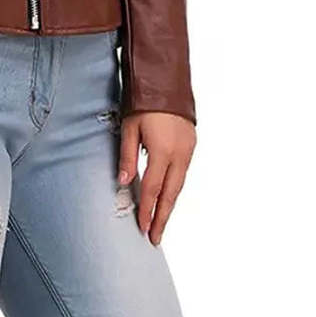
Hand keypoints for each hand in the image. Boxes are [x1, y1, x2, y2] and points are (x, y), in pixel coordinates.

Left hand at [119, 111, 195, 245]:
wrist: (166, 80)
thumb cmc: (143, 101)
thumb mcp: (129, 127)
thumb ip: (127, 157)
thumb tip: (123, 182)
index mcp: (162, 151)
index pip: (152, 189)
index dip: (147, 210)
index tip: (143, 228)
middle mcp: (179, 154)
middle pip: (171, 194)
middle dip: (162, 217)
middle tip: (156, 237)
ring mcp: (188, 149)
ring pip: (179, 184)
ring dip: (170, 204)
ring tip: (161, 220)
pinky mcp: (192, 143)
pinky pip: (183, 172)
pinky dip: (175, 187)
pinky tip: (168, 194)